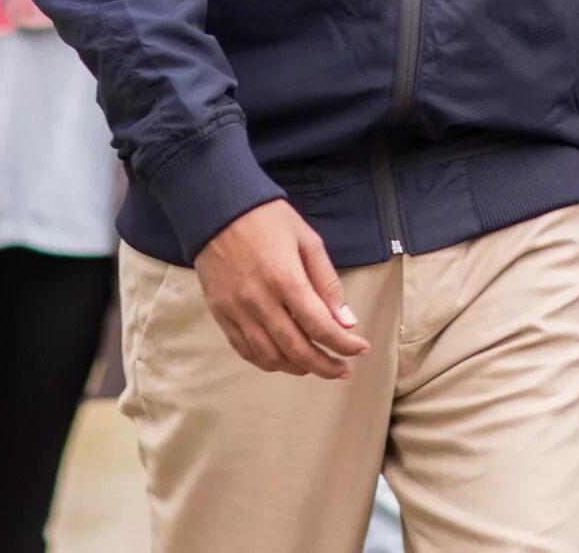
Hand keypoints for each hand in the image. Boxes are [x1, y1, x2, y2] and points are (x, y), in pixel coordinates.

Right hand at [194, 200, 367, 378]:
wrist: (217, 208)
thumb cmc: (267, 219)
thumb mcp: (307, 240)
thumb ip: (327, 282)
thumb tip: (346, 321)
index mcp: (285, 280)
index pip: (320, 327)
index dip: (344, 344)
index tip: (361, 349)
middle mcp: (259, 301)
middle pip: (297, 350)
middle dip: (326, 366)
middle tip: (343, 370)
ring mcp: (237, 311)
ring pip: (270, 357)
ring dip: (298, 368)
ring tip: (316, 365)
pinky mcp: (221, 314)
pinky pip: (245, 350)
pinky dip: (268, 362)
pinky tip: (284, 360)